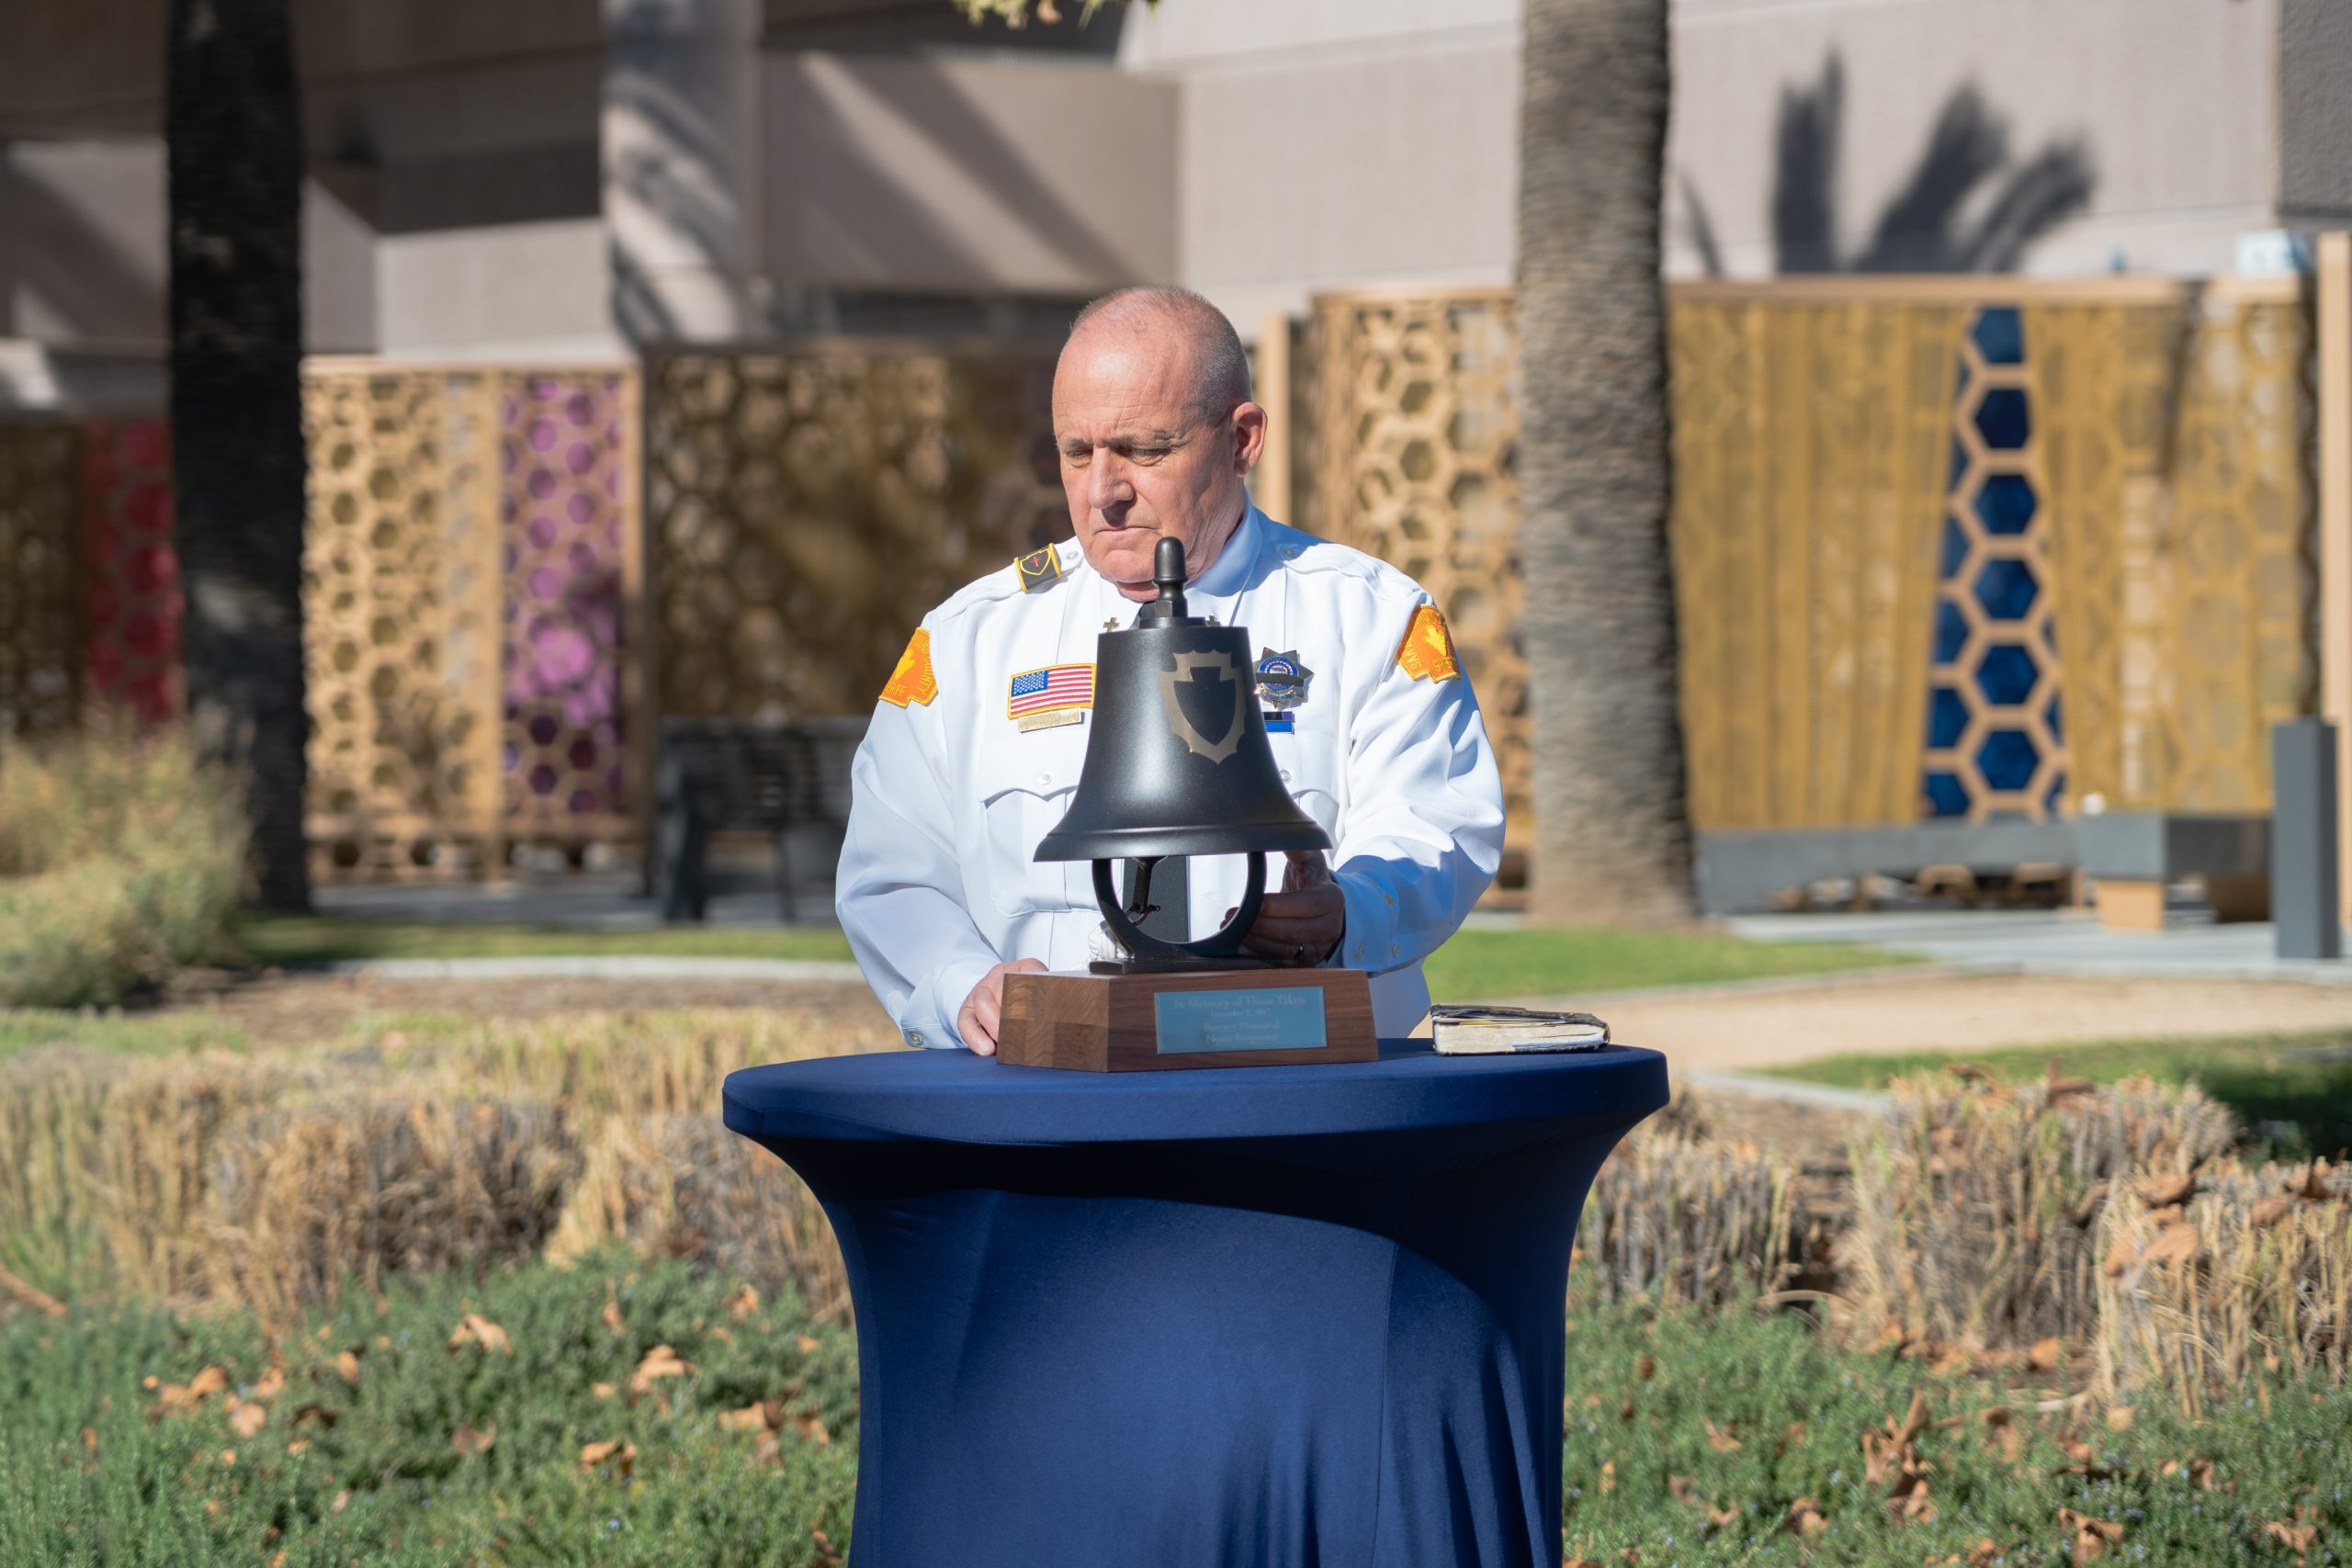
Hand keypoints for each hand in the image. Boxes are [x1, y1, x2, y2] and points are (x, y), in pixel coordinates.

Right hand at [957, 958, 1046, 1054]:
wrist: (997, 995)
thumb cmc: (1026, 1001)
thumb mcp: (1043, 994)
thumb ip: (1053, 1003)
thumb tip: (1068, 1022)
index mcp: (1025, 968)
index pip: (1033, 972)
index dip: (1039, 993)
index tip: (1047, 1014)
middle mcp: (1001, 974)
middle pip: (1005, 988)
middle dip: (1015, 1014)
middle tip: (1027, 1036)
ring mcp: (981, 989)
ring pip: (983, 1002)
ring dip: (995, 1026)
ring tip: (1005, 1045)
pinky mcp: (967, 1007)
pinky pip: (966, 1021)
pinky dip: (976, 1037)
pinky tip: (987, 1049)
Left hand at [1229, 851, 1344, 966]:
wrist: (1325, 904)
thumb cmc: (1312, 877)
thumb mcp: (1308, 855)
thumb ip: (1294, 844)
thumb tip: (1275, 831)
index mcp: (1330, 898)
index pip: (1304, 905)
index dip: (1278, 906)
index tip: (1252, 903)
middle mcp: (1329, 926)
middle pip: (1293, 932)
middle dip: (1259, 927)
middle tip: (1230, 919)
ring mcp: (1319, 946)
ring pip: (1287, 951)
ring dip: (1256, 943)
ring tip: (1231, 932)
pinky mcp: (1307, 960)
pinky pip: (1283, 963)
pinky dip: (1261, 957)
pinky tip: (1242, 947)